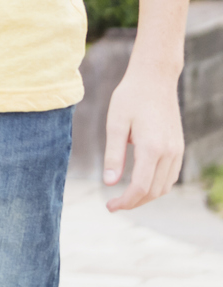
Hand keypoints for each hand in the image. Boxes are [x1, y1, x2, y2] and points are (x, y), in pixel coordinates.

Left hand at [102, 60, 185, 210]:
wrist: (154, 79)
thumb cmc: (130, 98)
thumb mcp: (115, 124)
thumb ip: (113, 155)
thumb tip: (109, 183)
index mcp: (152, 148)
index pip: (140, 187)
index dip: (125, 202)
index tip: (109, 207)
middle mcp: (169, 152)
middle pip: (154, 191)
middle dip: (134, 202)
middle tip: (113, 205)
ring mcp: (177, 150)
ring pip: (165, 186)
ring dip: (146, 196)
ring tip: (125, 197)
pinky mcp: (179, 147)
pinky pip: (171, 176)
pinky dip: (156, 185)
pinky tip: (141, 183)